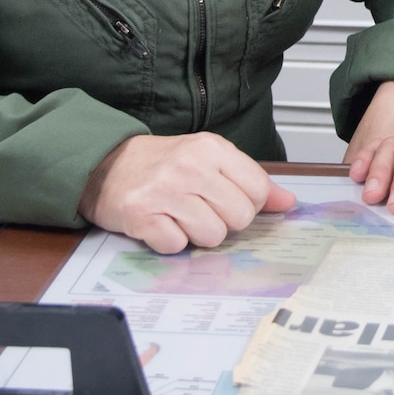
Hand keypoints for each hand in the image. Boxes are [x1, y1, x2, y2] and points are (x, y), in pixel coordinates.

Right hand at [80, 132, 295, 252]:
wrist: (106, 166)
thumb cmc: (162, 164)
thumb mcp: (209, 159)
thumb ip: (249, 179)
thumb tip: (287, 202)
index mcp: (212, 148)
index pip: (258, 191)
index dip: (247, 204)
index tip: (227, 199)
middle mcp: (190, 166)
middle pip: (239, 218)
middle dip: (223, 221)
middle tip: (200, 209)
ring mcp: (165, 191)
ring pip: (212, 236)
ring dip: (196, 234)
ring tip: (178, 215)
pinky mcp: (142, 216)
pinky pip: (177, 246)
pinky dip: (169, 241)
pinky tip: (160, 223)